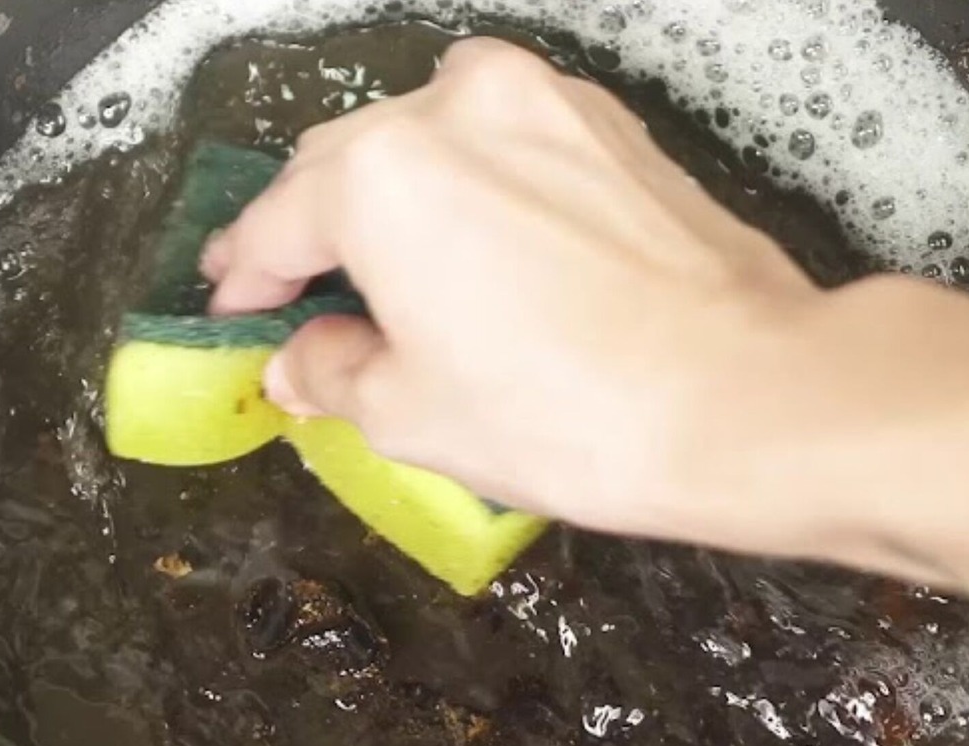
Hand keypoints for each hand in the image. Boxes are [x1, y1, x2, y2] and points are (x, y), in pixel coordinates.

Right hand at [201, 38, 826, 546]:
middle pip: (346, 166)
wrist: (737, 397)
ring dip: (394, 205)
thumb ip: (334, 375)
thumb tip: (303, 363)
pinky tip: (474, 259)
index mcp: (381, 174)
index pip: (277, 223)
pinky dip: (471, 196)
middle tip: (289, 297)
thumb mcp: (414, 417)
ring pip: (429, 144)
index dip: (243, 279)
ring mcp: (542, 105)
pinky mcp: (607, 129)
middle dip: (312, 233)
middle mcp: (456, 108)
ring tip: (384, 282)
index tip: (231, 310)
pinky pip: (505, 150)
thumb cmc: (574, 414)